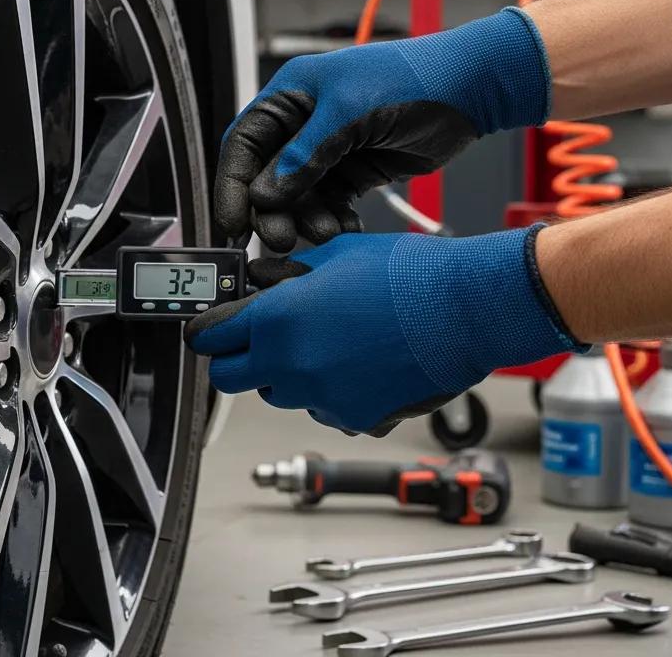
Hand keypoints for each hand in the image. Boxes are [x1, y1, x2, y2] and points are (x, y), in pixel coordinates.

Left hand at [185, 227, 583, 435]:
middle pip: (230, 378)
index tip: (208, 326)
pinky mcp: (354, 417)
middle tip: (255, 336)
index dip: (206, 329)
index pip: (210, 336)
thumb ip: (289, 273)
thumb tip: (263, 279)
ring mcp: (322, 398)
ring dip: (284, 373)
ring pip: (278, 393)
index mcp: (278, 319)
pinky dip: (327, 389)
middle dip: (235, 356)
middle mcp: (292, 365)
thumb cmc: (407, 274)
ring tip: (321, 341)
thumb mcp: (336, 254)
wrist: (465, 309)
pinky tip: (356, 361)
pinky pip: (323, 408)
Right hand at [216, 8, 549, 251]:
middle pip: (269, 176)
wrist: (469, 89)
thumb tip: (265, 193)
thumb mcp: (351, 111)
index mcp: (292, 94)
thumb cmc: (411, 78)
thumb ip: (305, 154)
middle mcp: (305, 122)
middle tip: (281, 239)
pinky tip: (342, 229)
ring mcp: (330, 148)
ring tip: (322, 233)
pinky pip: (330, 202)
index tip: (233, 222)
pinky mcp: (355, 170)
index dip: (233, 184)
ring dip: (304, 218)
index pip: (245, 143)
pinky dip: (331, 219)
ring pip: (299, 195)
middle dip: (272, 210)